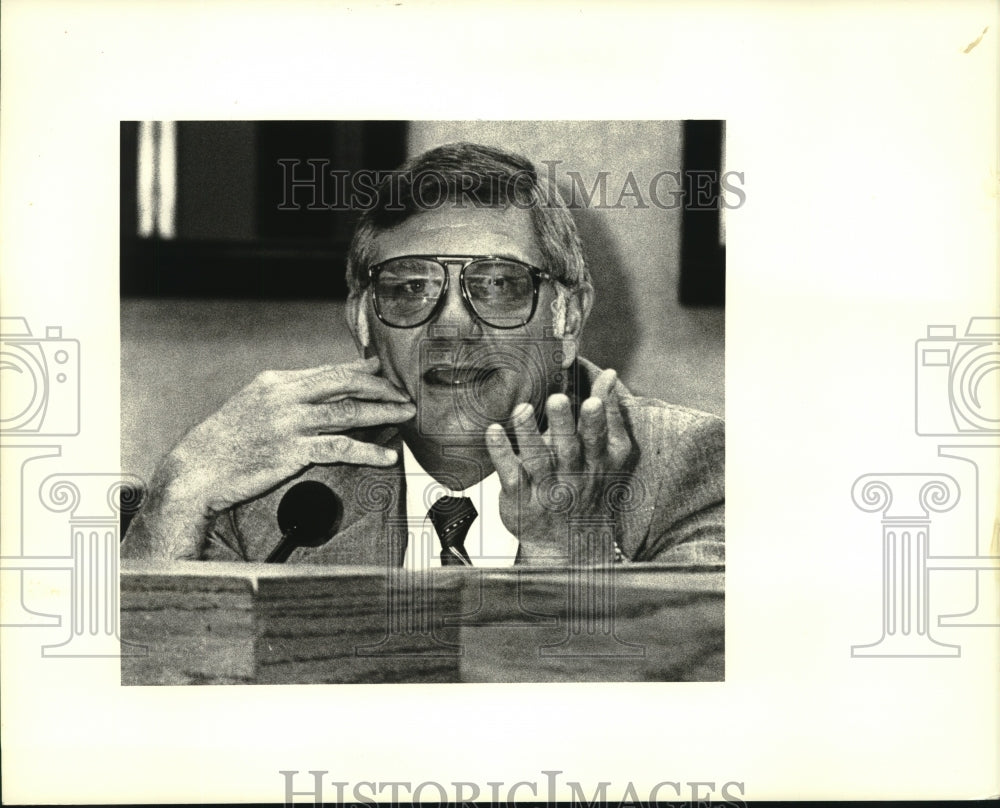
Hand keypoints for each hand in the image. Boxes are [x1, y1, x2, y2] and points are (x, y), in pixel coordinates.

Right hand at [123, 356, 413, 559]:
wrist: (196, 470)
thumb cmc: (226, 443)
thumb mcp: (255, 407)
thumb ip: (289, 397)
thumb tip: (324, 393)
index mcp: (276, 381)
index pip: (330, 371)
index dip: (364, 373)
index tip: (388, 375)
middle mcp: (284, 396)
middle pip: (345, 384)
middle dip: (381, 388)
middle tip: (406, 394)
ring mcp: (288, 423)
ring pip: (348, 413)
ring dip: (383, 413)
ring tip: (406, 416)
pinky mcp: (291, 451)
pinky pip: (339, 448)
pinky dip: (367, 451)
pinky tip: (386, 457)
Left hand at [485, 369, 634, 565]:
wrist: (569, 542)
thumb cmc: (588, 485)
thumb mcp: (607, 452)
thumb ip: (608, 412)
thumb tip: (610, 373)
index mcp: (598, 461)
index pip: (598, 439)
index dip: (597, 421)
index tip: (592, 400)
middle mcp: (574, 476)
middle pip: (569, 449)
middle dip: (563, 425)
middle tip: (556, 399)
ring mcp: (547, 489)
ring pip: (538, 462)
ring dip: (529, 435)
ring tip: (522, 410)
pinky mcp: (521, 498)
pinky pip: (511, 475)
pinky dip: (501, 454)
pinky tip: (492, 431)